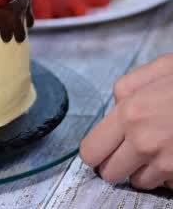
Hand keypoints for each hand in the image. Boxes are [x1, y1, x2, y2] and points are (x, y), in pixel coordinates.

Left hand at [80, 53, 172, 189]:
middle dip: (117, 164)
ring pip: (138, 182)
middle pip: (110, 173)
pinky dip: (169, 175)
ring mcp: (166, 162)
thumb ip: (128, 87)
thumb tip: (116, 105)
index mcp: (129, 112)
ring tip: (161, 148)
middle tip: (130, 153)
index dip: (98, 152)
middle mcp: (143, 141)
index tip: (106, 149)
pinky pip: (166, 185)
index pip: (90, 151)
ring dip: (145, 170)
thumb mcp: (161, 69)